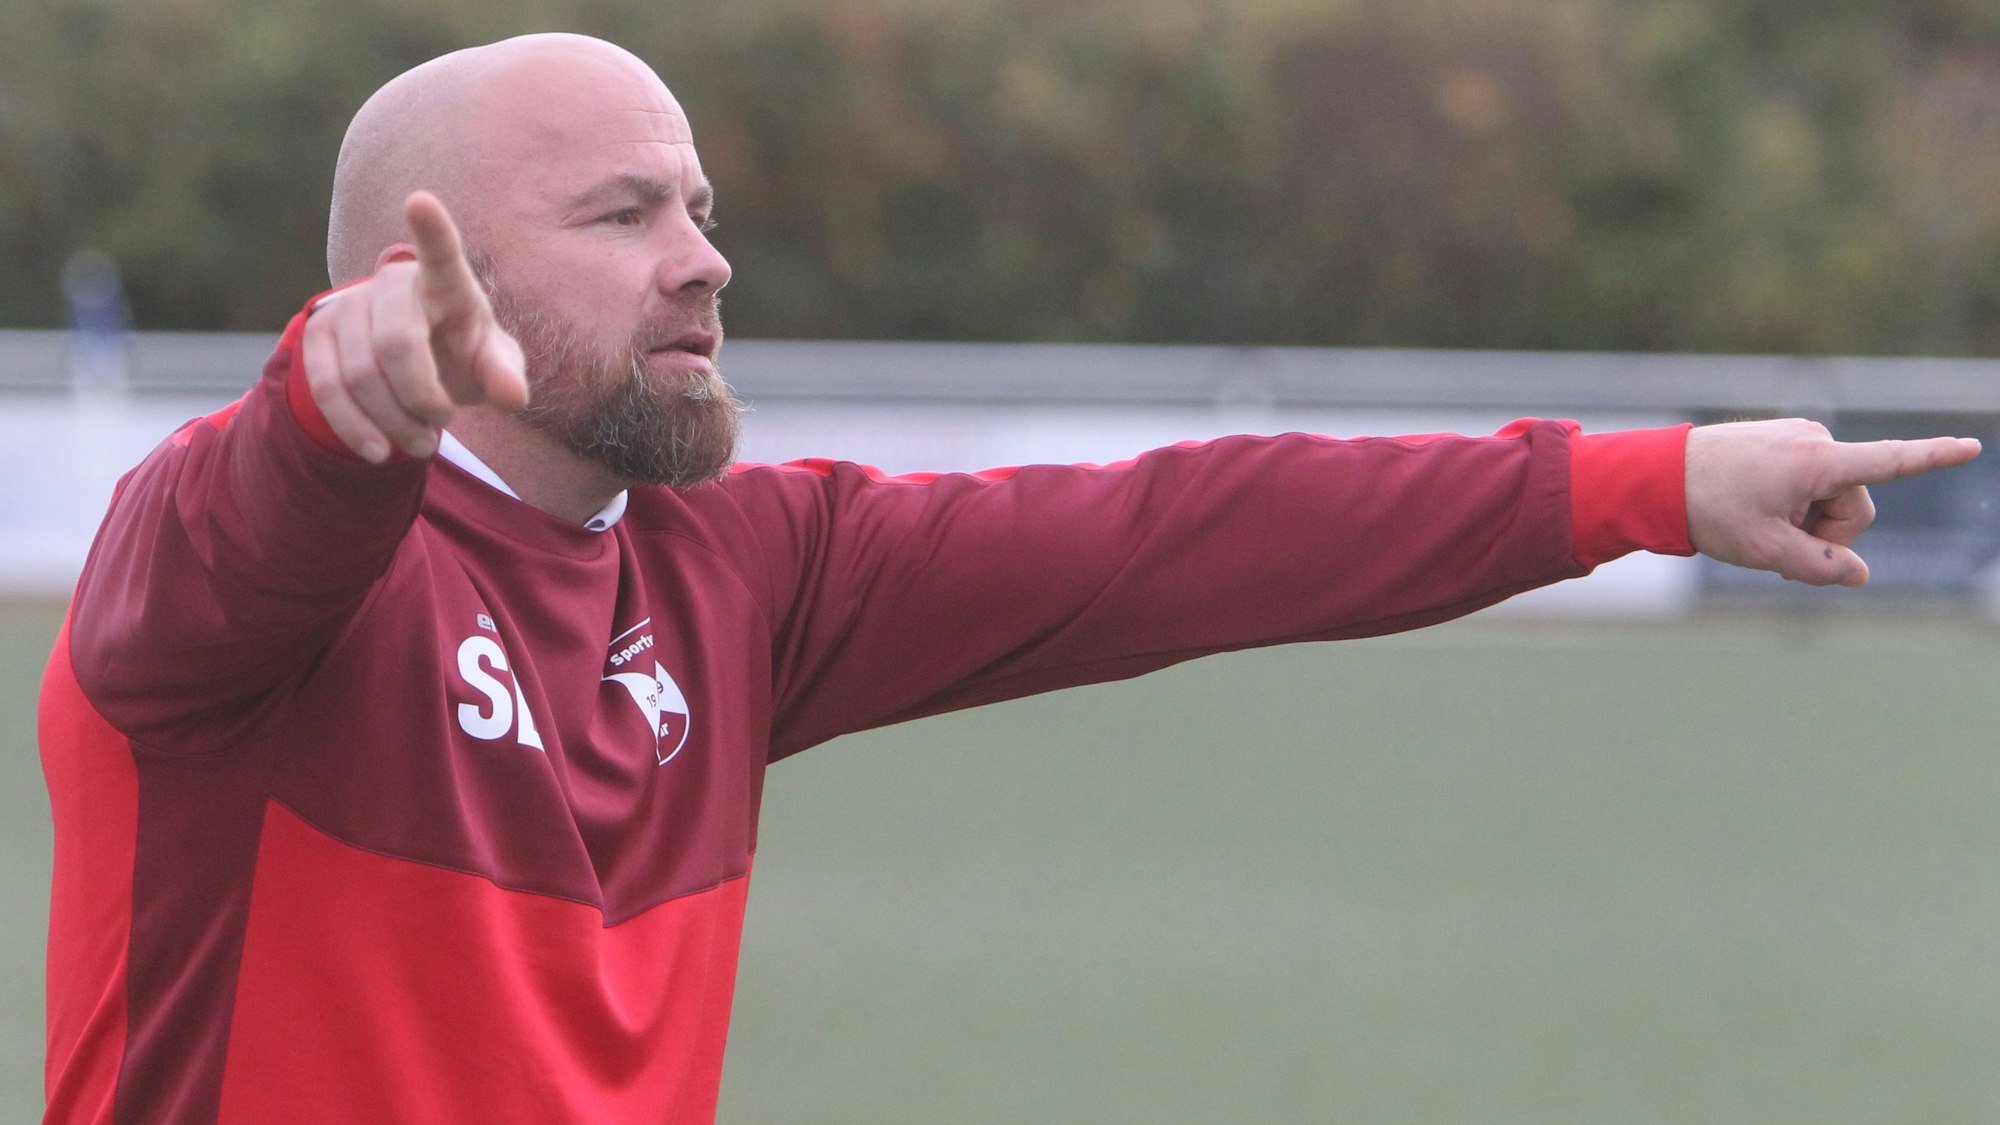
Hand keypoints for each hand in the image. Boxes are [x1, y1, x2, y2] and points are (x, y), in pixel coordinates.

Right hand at [300, 191, 528, 461]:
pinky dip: (354, 427)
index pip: (442, 253)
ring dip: (393, 422)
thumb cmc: (463, 352)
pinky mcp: (316, 333)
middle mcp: (391, 283)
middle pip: (395, 344)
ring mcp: (348, 304)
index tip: (421, 201)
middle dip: (422, 397)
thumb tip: (514, 396)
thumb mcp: (493, 363)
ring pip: (359, 375)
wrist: (412, 361)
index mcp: (446, 281)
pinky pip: (325, 387)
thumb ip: (505, 375)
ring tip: (423, 443)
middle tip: (446, 422)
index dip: (433, 230)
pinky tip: (379, 451)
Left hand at [1685, 419, 1981, 586]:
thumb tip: (1859, 574)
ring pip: (1831, 498)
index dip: (1934, 457)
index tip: (1973, 445)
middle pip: (1854, 507)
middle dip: (1827, 533)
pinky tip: (1757, 509)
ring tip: (1760, 523)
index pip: (1889, 461)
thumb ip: (1820, 566)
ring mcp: (1799, 437)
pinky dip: (1793, 504)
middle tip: (1778, 547)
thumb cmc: (1709, 510)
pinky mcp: (1785, 440)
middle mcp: (1815, 440)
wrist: (1658, 477)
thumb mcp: (1766, 550)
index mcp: (1817, 461)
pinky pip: (1808, 483)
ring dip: (1806, 520)